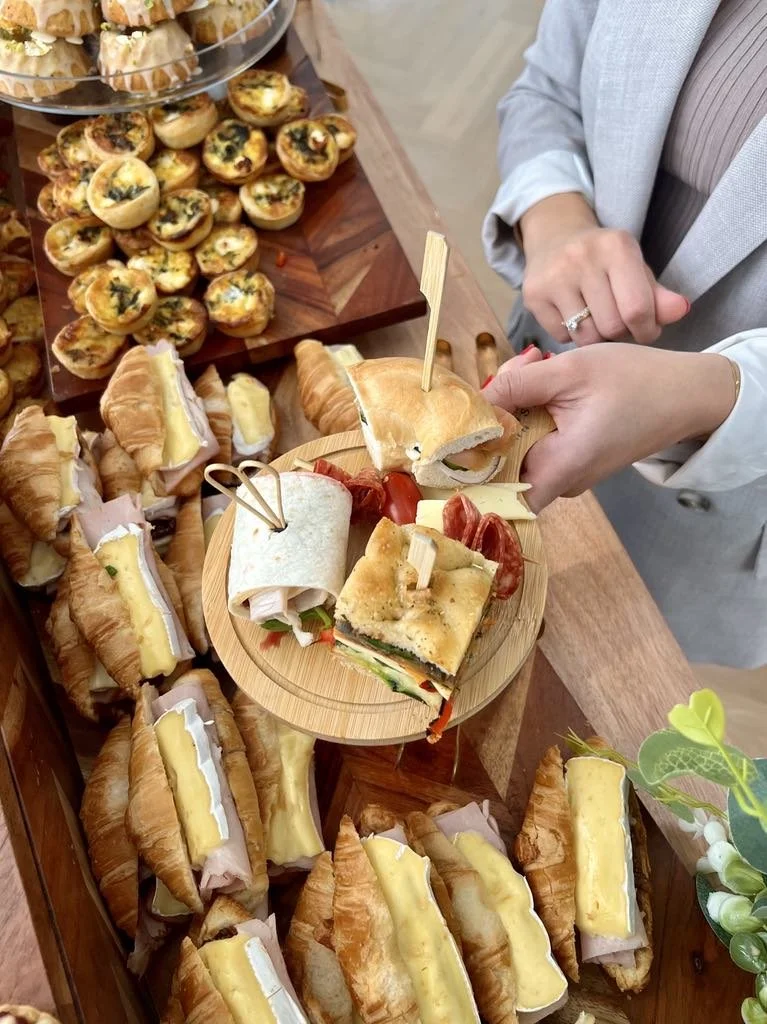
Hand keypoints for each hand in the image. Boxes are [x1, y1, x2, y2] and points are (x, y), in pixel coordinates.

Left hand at [483, 344, 737, 510]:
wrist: (688, 393)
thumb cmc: (636, 381)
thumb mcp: (571, 371)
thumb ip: (518, 385)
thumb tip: (475, 401)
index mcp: (561, 468)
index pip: (500, 494)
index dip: (474, 470)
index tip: (461, 432)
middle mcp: (562, 481)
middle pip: (504, 462)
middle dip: (495, 419)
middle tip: (510, 372)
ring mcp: (569, 473)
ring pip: (520, 447)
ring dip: (514, 409)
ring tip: (532, 365)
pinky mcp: (575, 458)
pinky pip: (539, 441)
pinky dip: (532, 411)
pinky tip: (543, 377)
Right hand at [519, 194, 689, 344]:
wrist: (554, 237)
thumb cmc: (604, 260)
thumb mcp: (635, 268)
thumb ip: (658, 295)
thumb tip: (681, 311)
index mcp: (616, 247)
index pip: (637, 309)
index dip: (647, 330)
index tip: (646, 331)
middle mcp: (582, 258)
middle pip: (612, 327)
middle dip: (620, 334)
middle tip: (618, 324)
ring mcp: (553, 277)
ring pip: (585, 337)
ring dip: (596, 338)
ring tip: (597, 322)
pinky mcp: (533, 295)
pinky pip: (561, 337)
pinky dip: (571, 335)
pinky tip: (573, 317)